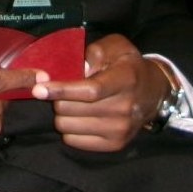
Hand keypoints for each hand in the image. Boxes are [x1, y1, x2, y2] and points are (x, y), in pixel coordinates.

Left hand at [30, 34, 169, 151]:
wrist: (154, 92)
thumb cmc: (128, 65)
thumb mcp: (116, 46)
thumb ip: (95, 52)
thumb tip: (78, 69)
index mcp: (125, 79)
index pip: (89, 90)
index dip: (62, 90)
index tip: (38, 89)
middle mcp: (125, 107)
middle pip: (73, 109)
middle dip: (58, 99)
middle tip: (62, 90)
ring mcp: (120, 129)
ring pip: (68, 127)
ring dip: (62, 114)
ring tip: (72, 103)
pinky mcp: (114, 144)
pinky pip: (74, 141)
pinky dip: (69, 129)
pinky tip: (79, 117)